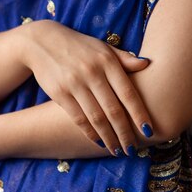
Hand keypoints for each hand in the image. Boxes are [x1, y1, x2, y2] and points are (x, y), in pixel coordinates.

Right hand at [18, 19, 153, 156]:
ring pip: (97, 118)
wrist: (42, 41)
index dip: (140, 114)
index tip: (149, 131)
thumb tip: (147, 65)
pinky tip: (99, 142)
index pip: (128, 93)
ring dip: (109, 138)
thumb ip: (124, 58)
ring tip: (117, 150)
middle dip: (125, 133)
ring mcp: (75, 84)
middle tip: (133, 150)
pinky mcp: (60, 93)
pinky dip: (90, 133)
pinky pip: (78, 118)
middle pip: (114, 110)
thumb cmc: (79, 46)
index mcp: (107, 61)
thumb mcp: (102, 48)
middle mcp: (92, 73)